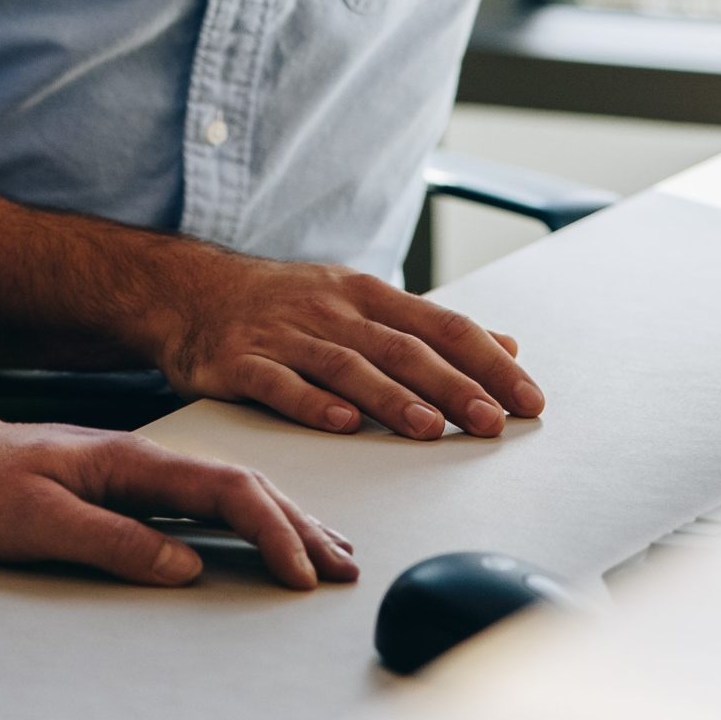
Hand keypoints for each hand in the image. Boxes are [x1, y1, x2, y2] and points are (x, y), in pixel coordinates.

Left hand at [0, 402, 357, 589]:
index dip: (274, 531)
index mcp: (133, 462)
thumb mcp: (39, 522)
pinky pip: (203, 500)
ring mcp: (136, 471)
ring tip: (324, 547)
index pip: (227, 491)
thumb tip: (187, 565)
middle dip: (301, 525)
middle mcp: (143, 460)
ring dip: (282, 519)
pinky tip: (256, 530)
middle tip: (345, 565)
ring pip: (230, 490)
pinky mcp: (123, 487)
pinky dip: (245, 516)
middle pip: (245, 485)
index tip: (305, 572)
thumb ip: (115, 541)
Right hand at [141, 243, 544, 439]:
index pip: (441, 326)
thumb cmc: (289, 304)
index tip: (527, 398)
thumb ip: (430, 328)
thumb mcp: (361, 302)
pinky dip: (313, 402)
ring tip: (430, 428)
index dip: (486, 361)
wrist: (193, 291)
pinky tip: (342, 424)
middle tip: (493, 421)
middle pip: (402, 348)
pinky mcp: (241, 361)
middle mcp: (333, 311)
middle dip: (453, 386)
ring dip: (391, 398)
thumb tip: (507, 346)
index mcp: (368, 295)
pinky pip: (280, 384)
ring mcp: (285, 335)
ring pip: (349, 366)